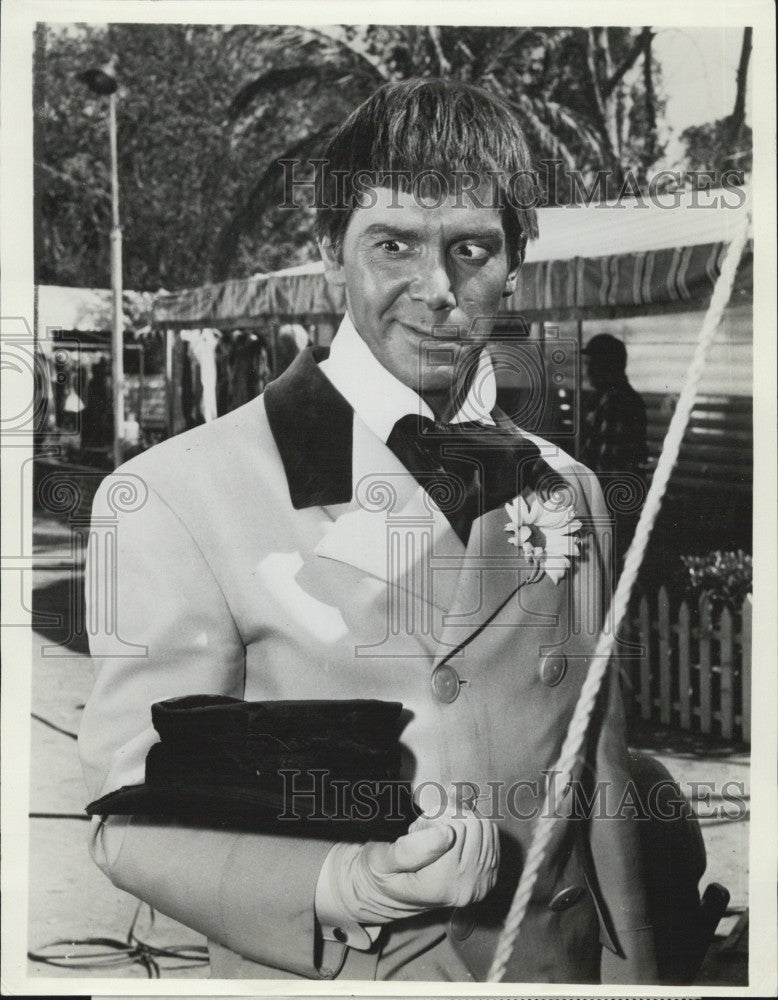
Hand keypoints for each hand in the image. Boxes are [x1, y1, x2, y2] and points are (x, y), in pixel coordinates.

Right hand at [323, 798, 499, 925]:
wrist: (396, 895)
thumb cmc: (385, 874)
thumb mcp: (382, 860)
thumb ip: (409, 849)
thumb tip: (448, 833)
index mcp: (440, 886)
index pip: (455, 828)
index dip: (433, 818)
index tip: (416, 830)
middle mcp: (466, 889)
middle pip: (473, 824)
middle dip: (448, 816)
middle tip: (427, 830)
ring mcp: (482, 884)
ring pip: (483, 825)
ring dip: (462, 820)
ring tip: (439, 834)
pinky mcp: (490, 876)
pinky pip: (492, 833)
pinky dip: (473, 826)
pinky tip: (455, 837)